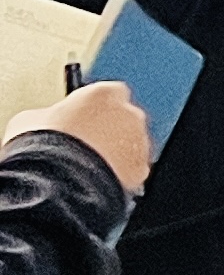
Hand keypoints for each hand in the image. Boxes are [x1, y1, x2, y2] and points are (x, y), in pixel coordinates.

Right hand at [8, 82, 151, 194]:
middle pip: (121, 118)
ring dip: (114, 152)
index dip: (90, 108)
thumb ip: (49, 114)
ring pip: (129, 145)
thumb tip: (45, 120)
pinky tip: (97, 178)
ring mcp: (139, 142)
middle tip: (82, 145)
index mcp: (104, 93)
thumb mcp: (31, 119)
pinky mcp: (140, 169)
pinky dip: (119, 173)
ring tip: (86, 166)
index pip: (105, 94)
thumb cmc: (40, 146)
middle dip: (105, 130)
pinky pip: (132, 169)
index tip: (77, 119)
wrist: (54, 181)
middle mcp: (129, 113)